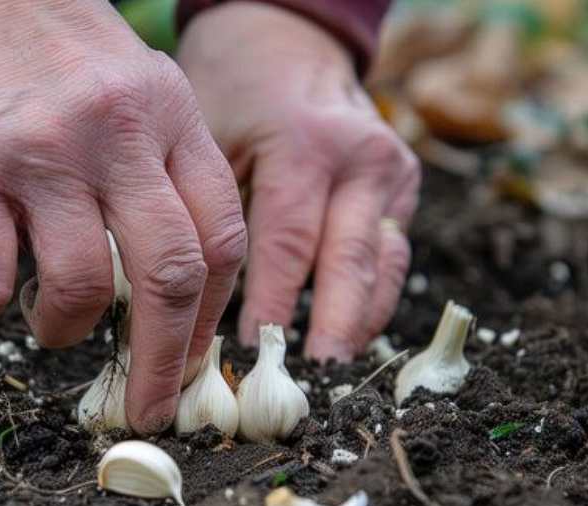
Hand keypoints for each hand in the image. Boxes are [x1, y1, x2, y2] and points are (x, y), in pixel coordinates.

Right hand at [0, 0, 245, 433]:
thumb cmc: (44, 47)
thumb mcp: (131, 87)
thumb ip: (157, 168)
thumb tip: (165, 284)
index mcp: (171, 118)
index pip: (220, 239)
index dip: (211, 317)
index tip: (191, 358)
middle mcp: (118, 136)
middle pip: (169, 276)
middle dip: (164, 364)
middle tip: (148, 407)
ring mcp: (43, 151)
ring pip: (79, 286)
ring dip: (64, 333)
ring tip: (47, 329)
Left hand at [177, 1, 419, 360]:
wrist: (289, 41)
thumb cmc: (234, 88)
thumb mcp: (207, 133)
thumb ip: (207, 207)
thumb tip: (181, 297)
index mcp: (306, 145)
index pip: (288, 244)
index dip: (272, 305)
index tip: (249, 353)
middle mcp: (361, 160)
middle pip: (349, 263)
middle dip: (332, 329)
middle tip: (312, 382)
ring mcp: (393, 172)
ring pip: (383, 267)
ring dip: (359, 323)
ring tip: (331, 373)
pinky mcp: (405, 184)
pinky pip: (392, 255)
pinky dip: (373, 297)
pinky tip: (350, 333)